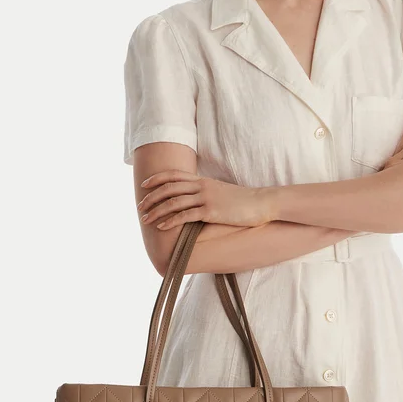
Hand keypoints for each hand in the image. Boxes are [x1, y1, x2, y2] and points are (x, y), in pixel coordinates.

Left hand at [136, 169, 273, 229]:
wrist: (262, 203)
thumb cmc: (243, 201)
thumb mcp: (221, 192)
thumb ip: (206, 193)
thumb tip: (195, 202)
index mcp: (203, 180)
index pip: (174, 175)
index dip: (157, 179)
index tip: (145, 185)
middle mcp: (202, 186)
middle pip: (169, 187)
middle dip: (152, 197)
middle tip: (140, 206)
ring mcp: (206, 198)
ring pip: (174, 201)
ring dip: (156, 210)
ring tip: (145, 218)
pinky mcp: (211, 211)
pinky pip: (185, 215)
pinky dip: (170, 220)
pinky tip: (161, 226)